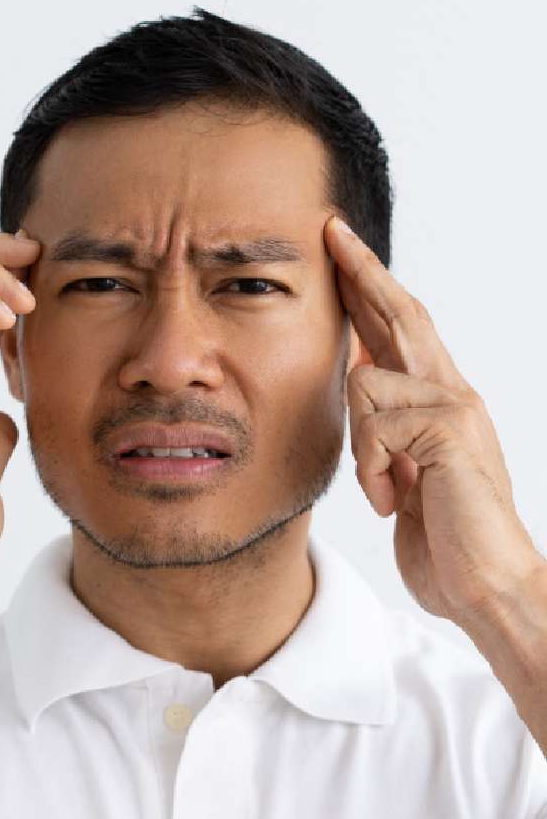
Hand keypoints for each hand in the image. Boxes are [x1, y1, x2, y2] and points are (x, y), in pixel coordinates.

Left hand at [323, 215, 543, 626]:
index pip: (403, 333)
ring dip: (361, 451)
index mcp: (441, 404)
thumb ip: (390, 431)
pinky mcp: (449, 427)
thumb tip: (360, 377)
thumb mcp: (406, 478)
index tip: (342, 253)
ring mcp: (455, 407)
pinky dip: (370, 470)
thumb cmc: (447, 542)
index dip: (371, 291)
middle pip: (402, 316)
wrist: (486, 586)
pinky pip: (373, 424)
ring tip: (385, 493)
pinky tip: (392, 499)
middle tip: (332, 232)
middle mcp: (453, 394)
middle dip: (362, 273)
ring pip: (364, 383)